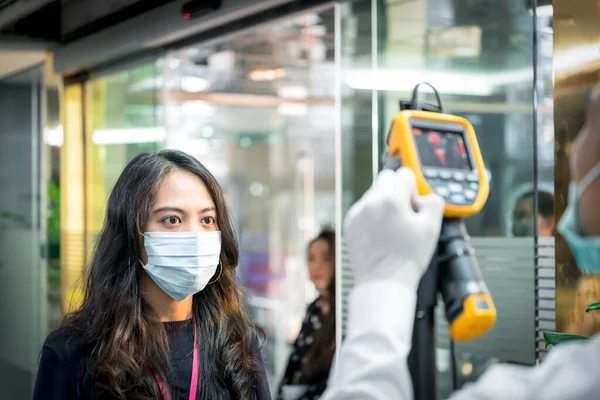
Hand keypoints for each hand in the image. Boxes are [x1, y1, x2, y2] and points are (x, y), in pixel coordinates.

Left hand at [344, 168, 444, 290]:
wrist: (383, 282)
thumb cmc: (407, 258)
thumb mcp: (432, 228)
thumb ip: (433, 202)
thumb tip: (424, 195)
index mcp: (390, 199)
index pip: (404, 174)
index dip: (414, 189)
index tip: (415, 206)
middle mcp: (370, 202)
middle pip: (386, 178)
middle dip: (397, 191)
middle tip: (405, 215)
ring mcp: (357, 213)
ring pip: (374, 194)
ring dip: (384, 203)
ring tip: (393, 229)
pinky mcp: (350, 224)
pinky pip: (364, 209)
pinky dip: (373, 216)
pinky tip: (381, 235)